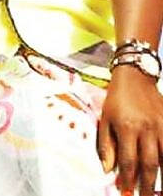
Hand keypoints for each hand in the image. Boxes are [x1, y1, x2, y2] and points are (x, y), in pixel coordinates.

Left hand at [98, 66, 162, 193]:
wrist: (135, 78)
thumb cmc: (116, 100)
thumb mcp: (105, 119)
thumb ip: (106, 145)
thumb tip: (107, 170)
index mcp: (127, 128)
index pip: (128, 161)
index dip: (128, 179)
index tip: (126, 193)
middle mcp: (147, 129)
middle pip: (150, 164)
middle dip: (147, 184)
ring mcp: (162, 127)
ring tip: (162, 192)